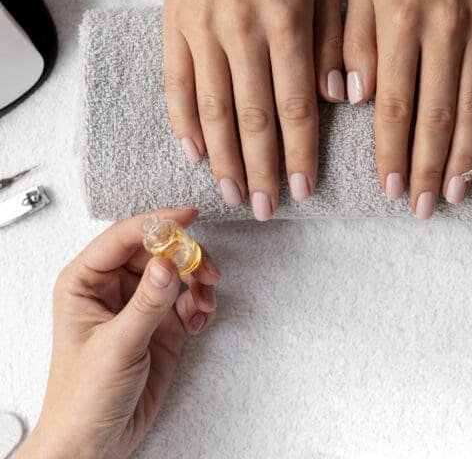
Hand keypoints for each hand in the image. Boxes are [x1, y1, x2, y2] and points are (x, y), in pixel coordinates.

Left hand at [18, 208, 218, 458]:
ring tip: (204, 301)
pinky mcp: (161, 325)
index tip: (187, 218)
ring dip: (198, 282)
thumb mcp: (116, 346)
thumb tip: (168, 262)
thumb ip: (146, 303)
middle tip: (205, 269)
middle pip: (156, 250)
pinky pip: (188, 299)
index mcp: (85, 283)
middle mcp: (113, 288)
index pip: (122, 238)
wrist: (96, 441)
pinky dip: (200, 305)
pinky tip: (199, 321)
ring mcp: (139, 305)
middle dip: (186, 256)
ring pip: (177, 272)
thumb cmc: (83, 397)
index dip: (156, 223)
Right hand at [163, 0, 342, 219]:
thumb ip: (337, 40)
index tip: (304, 190)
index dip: (300, 153)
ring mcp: (201, 32)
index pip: (294, 105)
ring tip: (233, 195)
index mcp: (284, 23)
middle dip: (262, 170)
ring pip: (213, 109)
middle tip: (268, 209)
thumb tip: (341, 97)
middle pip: (252, 118)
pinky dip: (183, 122)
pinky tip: (193, 153)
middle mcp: (241, 33)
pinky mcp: (174, 28)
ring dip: (223, 159)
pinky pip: (176, 84)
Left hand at [344, 0, 471, 217]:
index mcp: (402, 25)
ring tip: (457, 192)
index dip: (391, 153)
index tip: (389, 189)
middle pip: (436, 116)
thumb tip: (356, 99)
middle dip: (427, 169)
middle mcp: (446, 32)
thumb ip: (353, 43)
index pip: (394, 106)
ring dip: (465, 154)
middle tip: (423, 207)